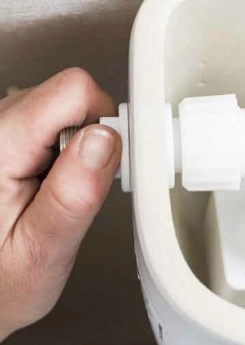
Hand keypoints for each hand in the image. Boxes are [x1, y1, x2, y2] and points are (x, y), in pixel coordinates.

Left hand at [0, 69, 119, 339]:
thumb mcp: (42, 252)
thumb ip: (74, 195)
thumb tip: (106, 139)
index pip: (72, 92)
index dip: (103, 126)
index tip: (100, 170)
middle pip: (67, 95)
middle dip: (87, 141)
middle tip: (70, 193)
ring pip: (56, 104)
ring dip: (69, 146)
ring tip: (50, 193)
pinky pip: (41, 119)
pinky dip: (53, 149)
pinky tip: (39, 185)